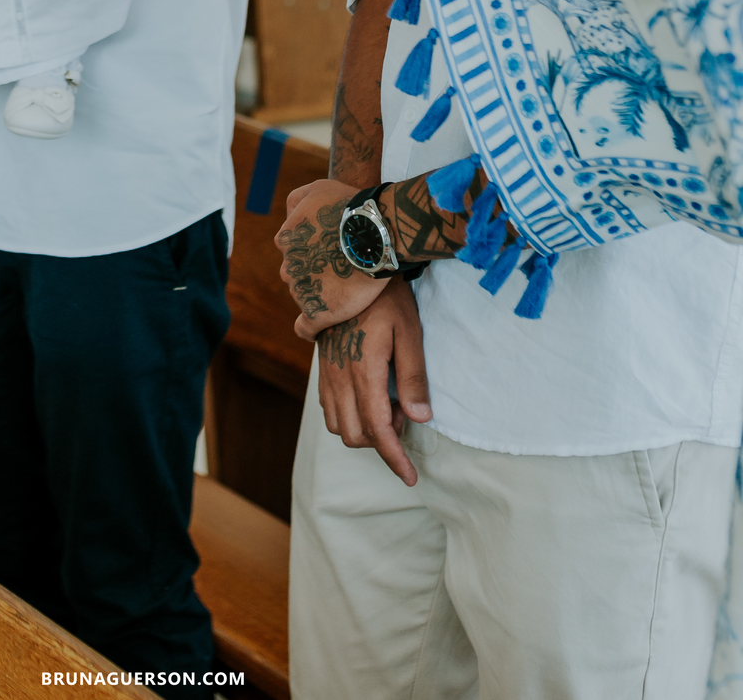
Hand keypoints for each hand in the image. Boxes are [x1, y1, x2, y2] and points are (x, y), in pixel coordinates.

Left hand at [276, 178, 390, 328]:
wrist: (377, 233)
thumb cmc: (351, 207)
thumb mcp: (318, 188)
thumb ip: (297, 199)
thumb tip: (287, 214)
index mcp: (286, 239)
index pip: (293, 251)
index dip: (314, 252)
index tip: (332, 253)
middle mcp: (289, 265)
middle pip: (298, 274)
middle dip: (315, 273)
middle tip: (342, 271)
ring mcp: (301, 290)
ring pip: (305, 297)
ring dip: (320, 295)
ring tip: (346, 289)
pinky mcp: (317, 312)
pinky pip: (305, 327)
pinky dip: (311, 328)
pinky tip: (322, 325)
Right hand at [315, 281, 431, 486]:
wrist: (348, 266)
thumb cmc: (385, 298)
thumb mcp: (409, 333)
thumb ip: (414, 377)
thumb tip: (421, 418)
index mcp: (363, 372)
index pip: (377, 430)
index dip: (394, 458)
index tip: (410, 476)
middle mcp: (339, 377)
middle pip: (354, 435)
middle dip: (381, 442)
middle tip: (406, 415)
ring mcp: (326, 372)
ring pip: (337, 425)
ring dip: (363, 429)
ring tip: (389, 405)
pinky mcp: (321, 366)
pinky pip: (328, 407)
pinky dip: (348, 415)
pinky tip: (368, 397)